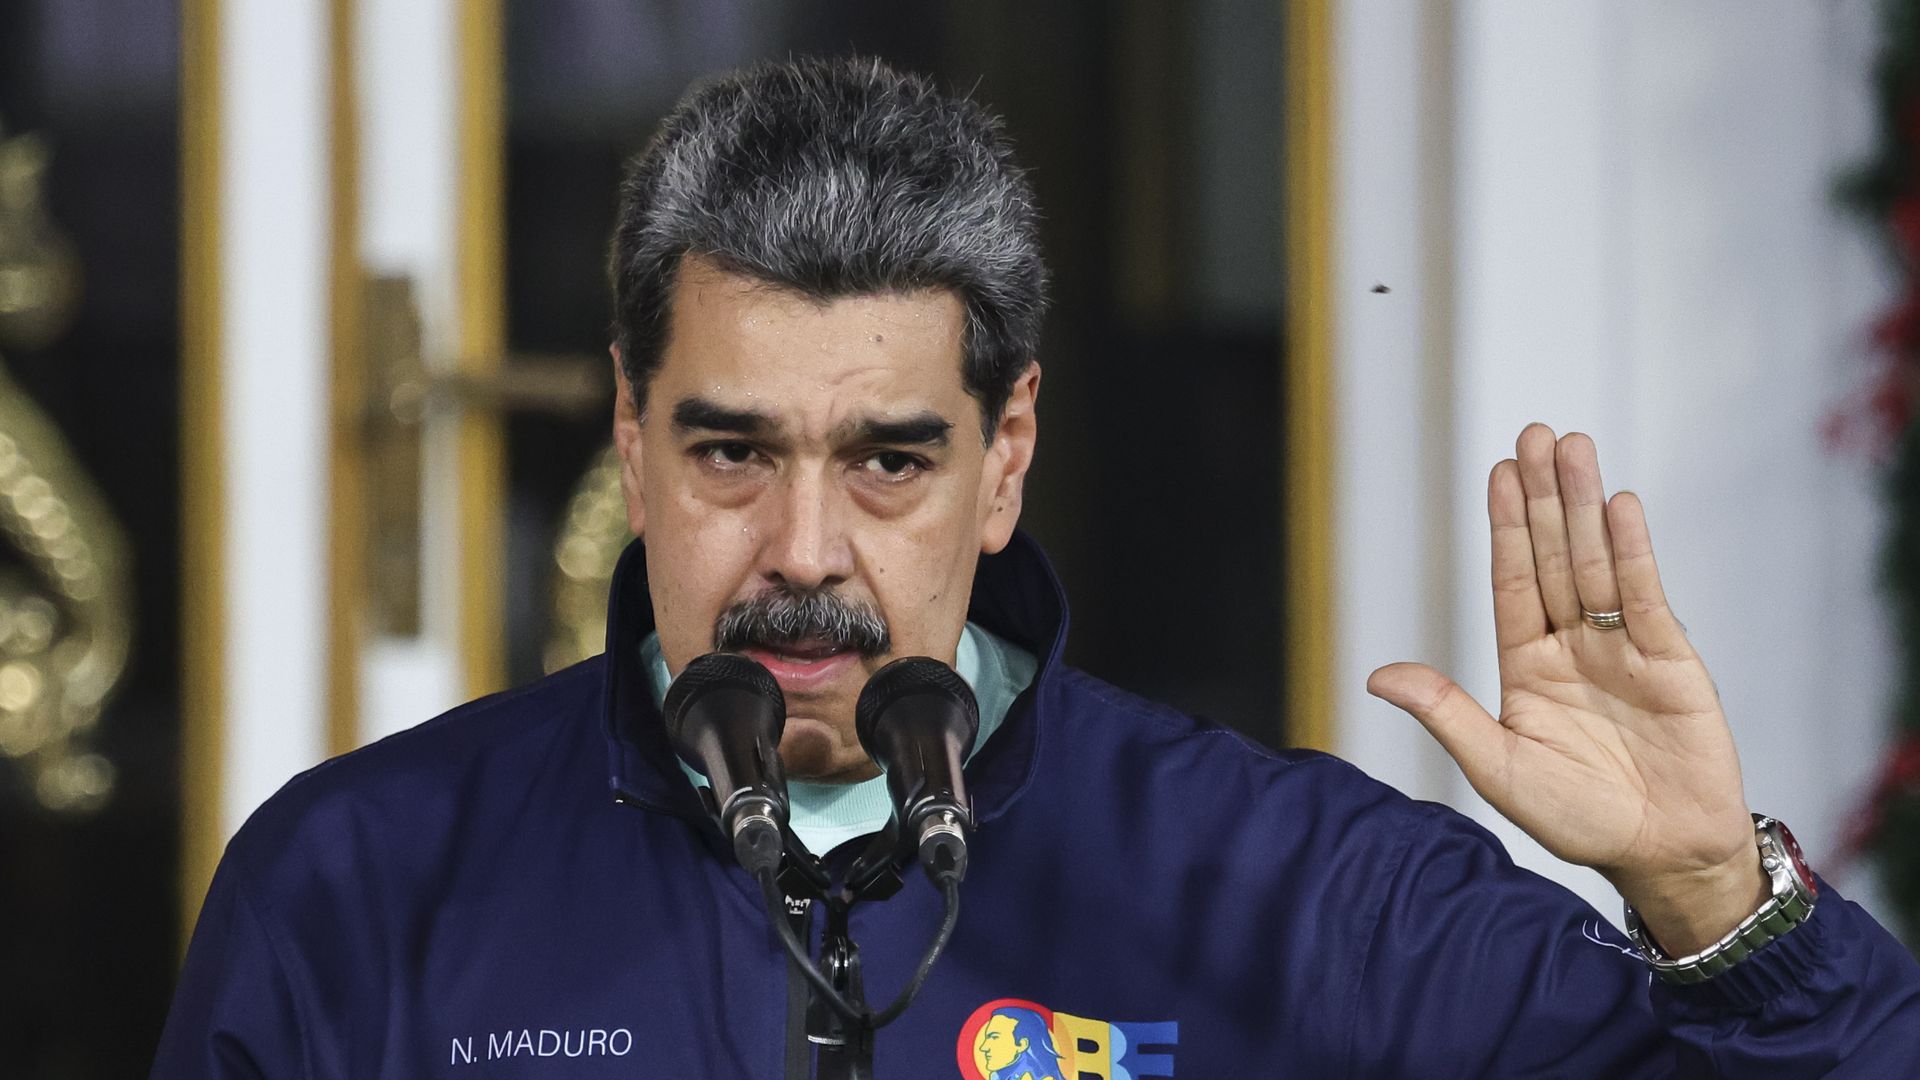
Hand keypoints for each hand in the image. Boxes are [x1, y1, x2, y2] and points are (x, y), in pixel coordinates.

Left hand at [1367, 423, 1766, 953]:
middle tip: (1534, 433)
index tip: (1498, 472)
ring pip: (1597, 564)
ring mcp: (1623, 647)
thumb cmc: (1579, 818)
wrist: (1664, 855)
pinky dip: (1632, 551)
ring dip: (1584, 506)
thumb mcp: (1498, 767)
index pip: (1512, 580)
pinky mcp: (1671, 659)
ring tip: (1573, 447)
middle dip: (1543, 496)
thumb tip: (1376, 676)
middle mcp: (1572, 645)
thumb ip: (1445, 713)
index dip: (1506, 526)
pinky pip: (1646, 596)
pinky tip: (1619, 506)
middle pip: (1553, 556)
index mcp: (1527, 665)